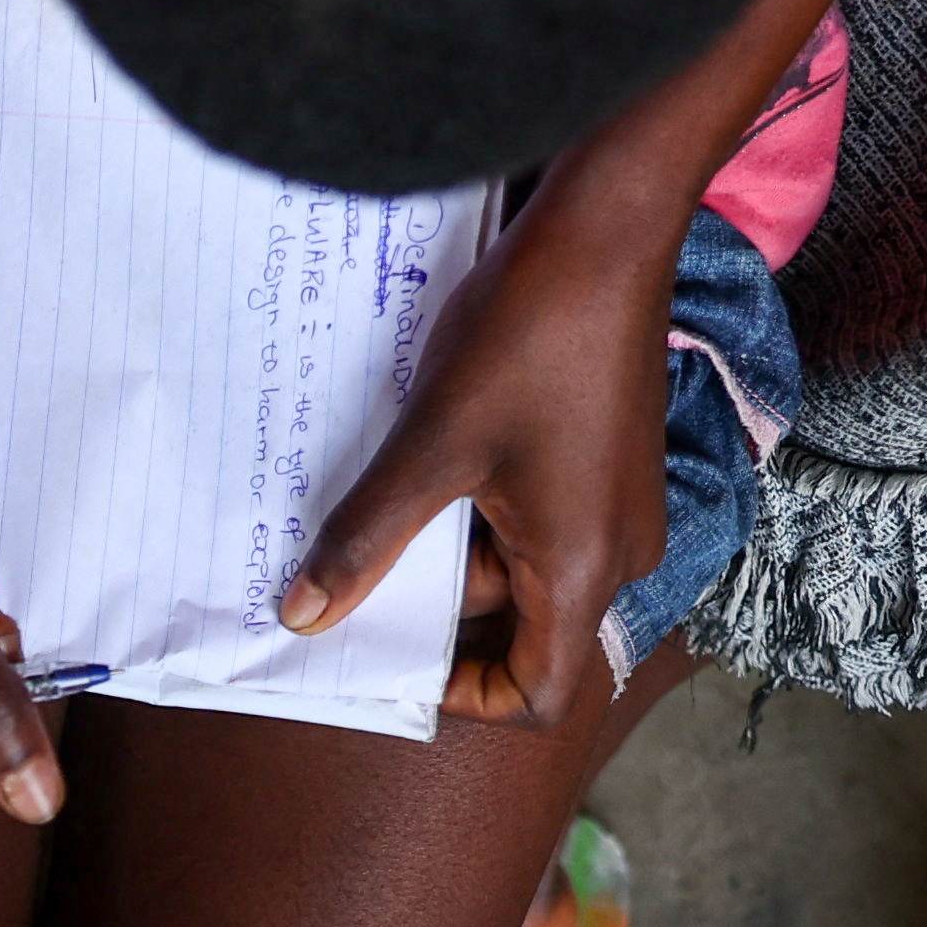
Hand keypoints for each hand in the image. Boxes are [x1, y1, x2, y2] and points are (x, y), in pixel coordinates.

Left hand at [277, 186, 672, 730]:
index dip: (464, 696)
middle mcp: (620, 552)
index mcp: (584, 569)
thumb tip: (305, 618)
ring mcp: (621, 505)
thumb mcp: (430, 448)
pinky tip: (431, 461)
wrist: (607, 230)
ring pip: (527, 568)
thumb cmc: (528, 337)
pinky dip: (485, 511)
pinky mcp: (612, 462)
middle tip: (360, 578)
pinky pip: (545, 519)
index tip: (396, 659)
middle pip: (525, 630)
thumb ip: (365, 541)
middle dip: (442, 613)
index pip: (536, 695)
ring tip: (386, 504)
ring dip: (456, 551)